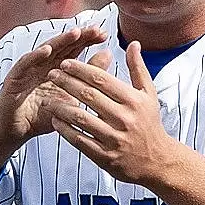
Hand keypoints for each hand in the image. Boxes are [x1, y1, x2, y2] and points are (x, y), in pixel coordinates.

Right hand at [0, 27, 109, 165]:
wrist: (16, 132)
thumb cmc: (42, 115)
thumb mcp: (70, 98)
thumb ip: (87, 79)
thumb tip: (108, 54)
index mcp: (57, 69)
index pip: (73, 50)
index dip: (87, 41)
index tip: (104, 34)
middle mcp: (42, 65)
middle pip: (62, 47)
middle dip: (78, 37)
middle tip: (94, 29)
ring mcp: (27, 70)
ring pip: (44, 52)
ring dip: (59, 42)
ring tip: (75, 33)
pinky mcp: (13, 79)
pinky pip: (24, 65)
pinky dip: (34, 57)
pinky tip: (46, 50)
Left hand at [45, 42, 177, 185]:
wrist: (156, 161)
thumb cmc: (150, 124)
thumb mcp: (149, 94)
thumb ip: (138, 68)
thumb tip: (133, 43)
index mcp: (133, 101)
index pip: (101, 80)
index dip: (80, 69)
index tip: (65, 64)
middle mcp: (124, 118)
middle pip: (88, 96)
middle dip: (66, 83)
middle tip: (51, 75)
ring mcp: (113, 139)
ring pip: (80, 118)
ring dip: (61, 106)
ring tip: (48, 99)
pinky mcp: (105, 156)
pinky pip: (79, 140)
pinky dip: (65, 129)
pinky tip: (55, 120)